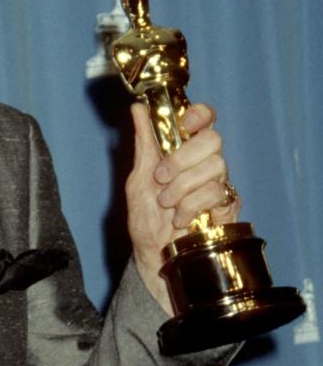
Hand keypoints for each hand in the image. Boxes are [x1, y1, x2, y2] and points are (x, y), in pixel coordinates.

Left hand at [126, 101, 240, 314]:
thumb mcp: (138, 179)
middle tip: (161, 178)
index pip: (204, 119)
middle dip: (183, 158)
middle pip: (213, 140)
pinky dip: (193, 205)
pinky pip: (218, 193)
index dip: (199, 115)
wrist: (154, 256)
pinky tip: (180, 217)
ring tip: (167, 204)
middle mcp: (204, 163)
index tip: (184, 125)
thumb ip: (144, 145)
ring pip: (215, 166)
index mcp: (183, 150)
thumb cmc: (146, 219)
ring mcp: (218, 184)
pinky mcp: (227, 206)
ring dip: (184, 186)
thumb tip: (138, 109)